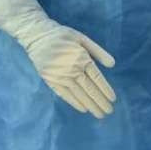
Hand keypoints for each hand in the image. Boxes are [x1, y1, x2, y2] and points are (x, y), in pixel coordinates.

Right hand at [0, 0, 115, 118]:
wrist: (37, 36)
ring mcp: (61, 77)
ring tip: (99, 114)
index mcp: (82, 59)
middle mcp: (73, 70)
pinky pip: (65, 94)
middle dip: (100, 102)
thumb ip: (98, 51)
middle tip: (108, 112)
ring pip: (79, 94)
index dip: (106, 90)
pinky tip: (83, 109)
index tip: (113, 99)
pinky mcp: (51, 80)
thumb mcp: (82, 38)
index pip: (97, 78)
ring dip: (90, 105)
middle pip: (89, 89)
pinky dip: (74, 102)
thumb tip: (112, 64)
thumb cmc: (62, 35)